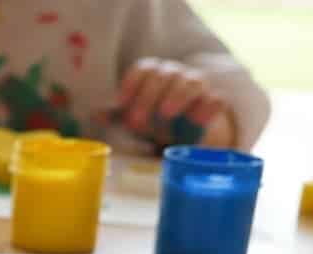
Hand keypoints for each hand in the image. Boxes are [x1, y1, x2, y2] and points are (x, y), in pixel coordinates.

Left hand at [116, 58, 235, 147]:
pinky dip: (208, 108)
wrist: (185, 125)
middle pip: (164, 76)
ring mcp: (197, 85)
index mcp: (155, 73)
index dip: (131, 83)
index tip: (120, 102)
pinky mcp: (213, 101)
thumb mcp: (135, 114)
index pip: (143, 69)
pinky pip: (215, 99)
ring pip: (192, 82)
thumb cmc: (154, 114)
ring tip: (165, 114)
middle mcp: (176, 74)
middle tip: (136, 120)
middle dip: (148, 96)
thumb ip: (118, 114)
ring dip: (178, 96)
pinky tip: (197, 120)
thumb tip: (97, 115)